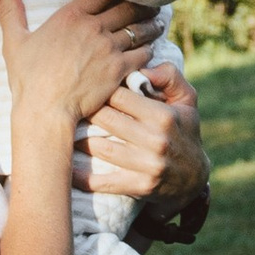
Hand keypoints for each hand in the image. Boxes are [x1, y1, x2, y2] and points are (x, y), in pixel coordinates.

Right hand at [0, 0, 157, 129]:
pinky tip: (152, 49)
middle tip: (153, 1)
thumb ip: (10, 11)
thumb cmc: (28, 79)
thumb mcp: (15, 41)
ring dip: (151, 24)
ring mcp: (108, 48)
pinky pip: (143, 53)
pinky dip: (150, 49)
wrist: (45, 111)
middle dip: (144, 2)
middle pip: (129, 6)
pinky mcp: (119, 70)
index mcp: (71, 15)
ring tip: (158, 22)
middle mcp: (93, 27)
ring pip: (140, 29)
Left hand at [77, 61, 207, 228]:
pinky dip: (83, 177)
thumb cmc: (184, 129)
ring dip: (77, 140)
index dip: (99, 89)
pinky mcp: (140, 186)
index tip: (83, 86)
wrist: (194, 177)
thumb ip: (169, 76)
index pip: (120, 96)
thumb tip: (143, 69)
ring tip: (60, 129)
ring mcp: (148, 165)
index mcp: (163, 115)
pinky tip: (66, 169)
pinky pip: (105, 182)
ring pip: (101, 148)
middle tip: (63, 104)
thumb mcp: (187, 99)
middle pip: (107, 120)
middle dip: (84, 111)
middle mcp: (156, 139)